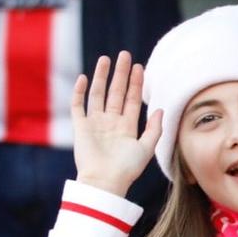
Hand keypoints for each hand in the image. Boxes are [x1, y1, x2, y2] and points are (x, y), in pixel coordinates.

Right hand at [72, 52, 163, 198]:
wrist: (105, 181)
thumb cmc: (127, 169)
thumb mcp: (146, 148)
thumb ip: (154, 129)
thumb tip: (159, 109)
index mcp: (126, 127)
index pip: (131, 99)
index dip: (135, 83)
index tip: (140, 67)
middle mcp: (110, 122)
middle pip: (115, 92)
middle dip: (120, 74)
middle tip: (124, 55)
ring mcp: (95, 123)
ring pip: (98, 94)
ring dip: (101, 77)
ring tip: (106, 59)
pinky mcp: (80, 127)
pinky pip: (78, 106)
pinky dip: (80, 92)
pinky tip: (84, 78)